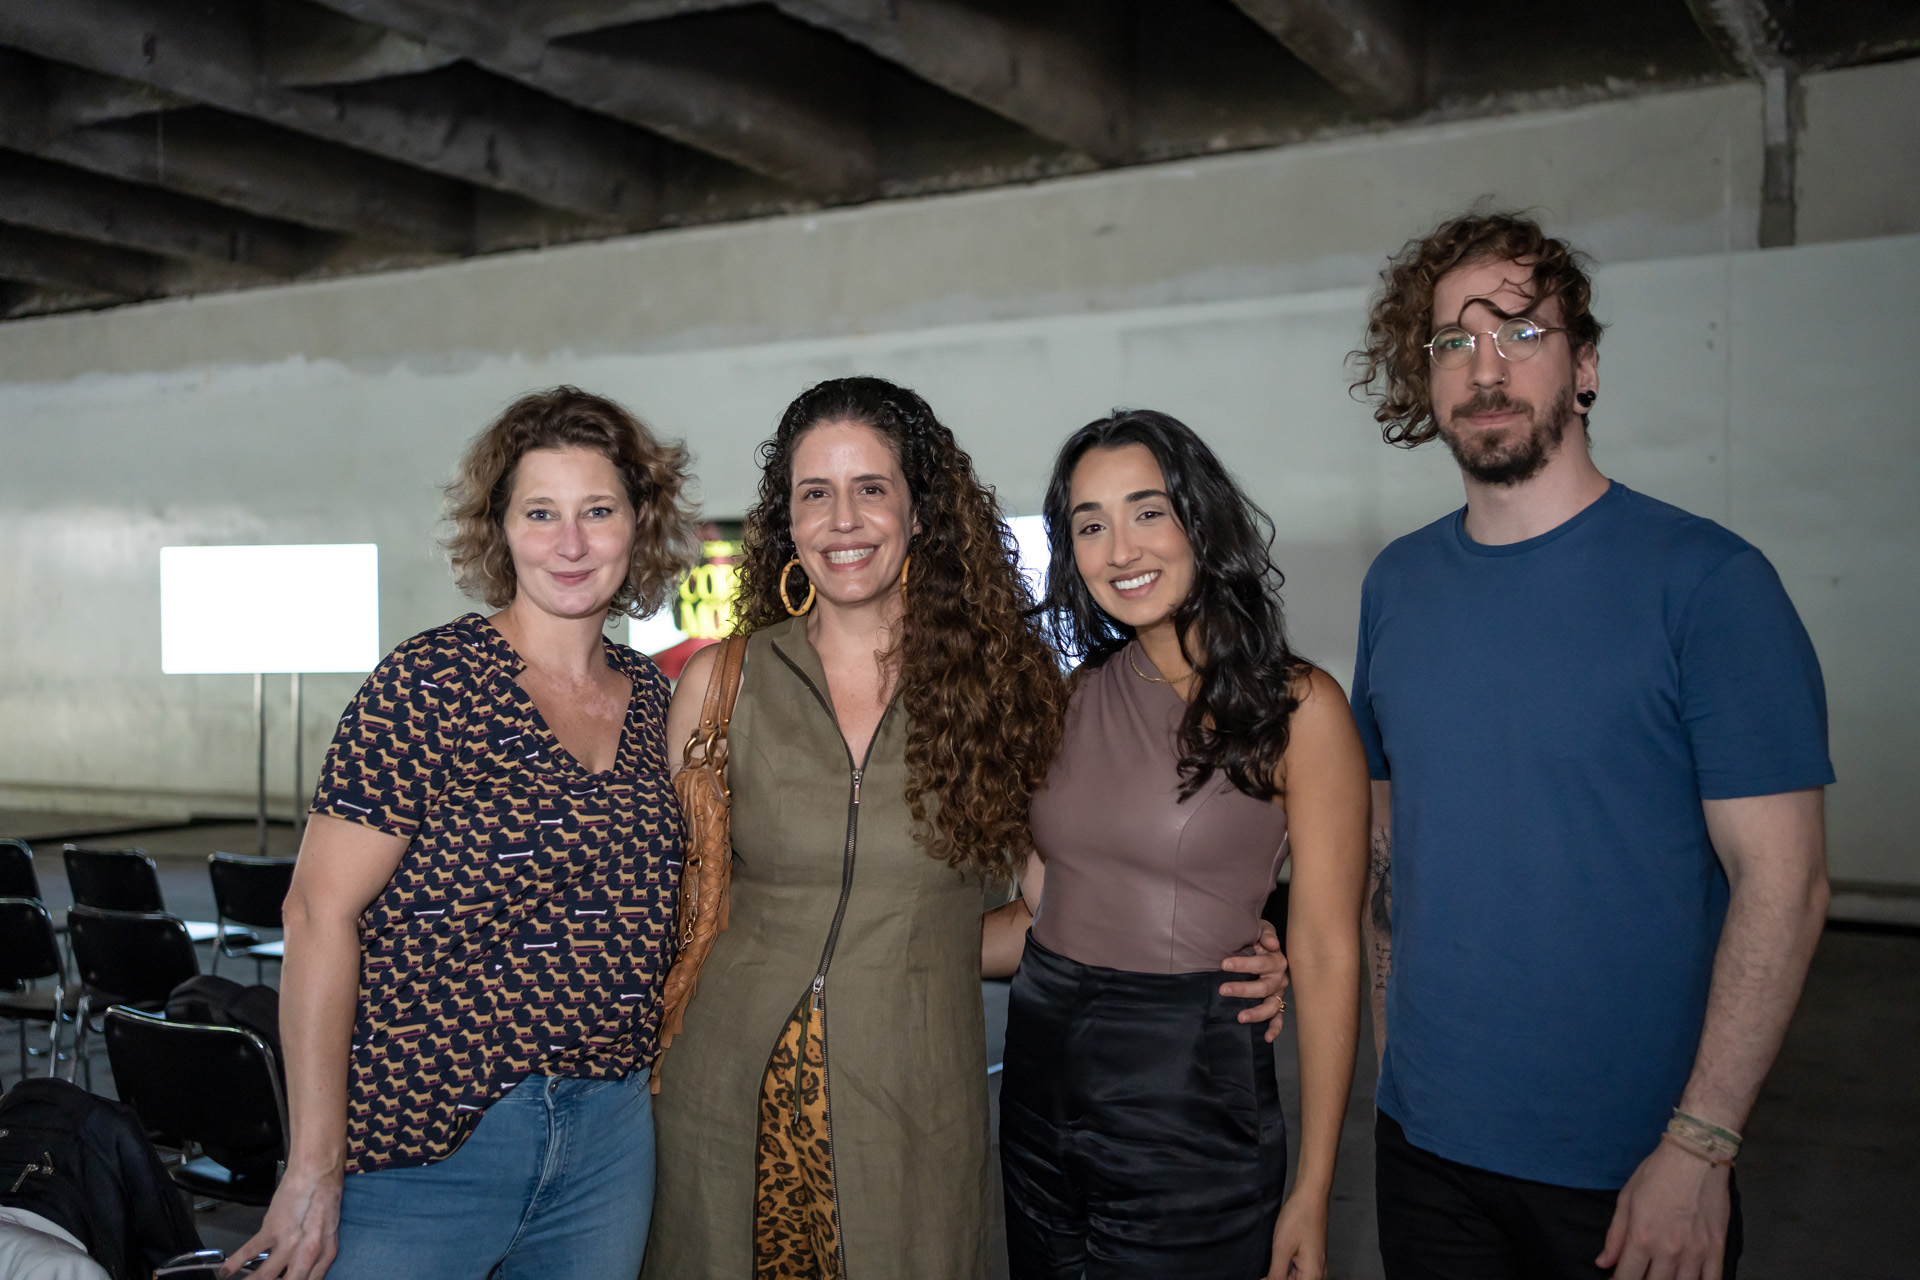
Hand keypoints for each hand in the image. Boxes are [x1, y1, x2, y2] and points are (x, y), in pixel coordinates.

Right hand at [226, 1165, 343, 1278]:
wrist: (318, 1174)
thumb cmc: (326, 1199)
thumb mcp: (329, 1233)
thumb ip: (318, 1254)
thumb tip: (302, 1269)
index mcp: (326, 1255)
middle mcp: (309, 1254)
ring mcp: (290, 1244)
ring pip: (266, 1276)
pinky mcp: (273, 1230)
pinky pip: (250, 1252)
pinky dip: (235, 1263)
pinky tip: (226, 1271)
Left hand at [1220, 920, 1290, 1041]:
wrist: (1264, 945)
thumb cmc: (1259, 938)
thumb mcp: (1261, 929)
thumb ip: (1265, 933)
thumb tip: (1271, 943)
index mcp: (1276, 960)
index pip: (1262, 963)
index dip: (1243, 964)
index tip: (1224, 964)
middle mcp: (1279, 979)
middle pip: (1263, 987)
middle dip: (1242, 989)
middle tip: (1223, 989)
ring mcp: (1278, 993)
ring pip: (1271, 1006)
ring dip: (1256, 1013)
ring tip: (1240, 1017)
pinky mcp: (1276, 1004)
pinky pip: (1278, 1019)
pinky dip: (1275, 1029)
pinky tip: (1266, 1037)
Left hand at [1266, 1189, 1327, 1279]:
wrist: (1310, 1196)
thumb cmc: (1299, 1217)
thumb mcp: (1282, 1248)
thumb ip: (1276, 1274)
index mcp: (1313, 1274)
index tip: (1263, 1276)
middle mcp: (1318, 1273)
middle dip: (1277, 1278)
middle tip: (1266, 1269)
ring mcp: (1315, 1265)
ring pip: (1296, 1279)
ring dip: (1281, 1276)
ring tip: (1270, 1264)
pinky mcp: (1311, 1257)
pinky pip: (1298, 1271)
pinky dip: (1285, 1270)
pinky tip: (1275, 1262)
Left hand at [1597, 1139, 1731, 1279]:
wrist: (1696, 1157)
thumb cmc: (1656, 1174)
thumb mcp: (1626, 1199)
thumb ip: (1615, 1236)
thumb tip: (1603, 1263)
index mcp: (1642, 1238)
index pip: (1627, 1277)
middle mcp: (1668, 1251)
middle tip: (1641, 1274)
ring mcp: (1696, 1253)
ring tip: (1663, 1276)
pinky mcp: (1717, 1250)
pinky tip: (1689, 1279)